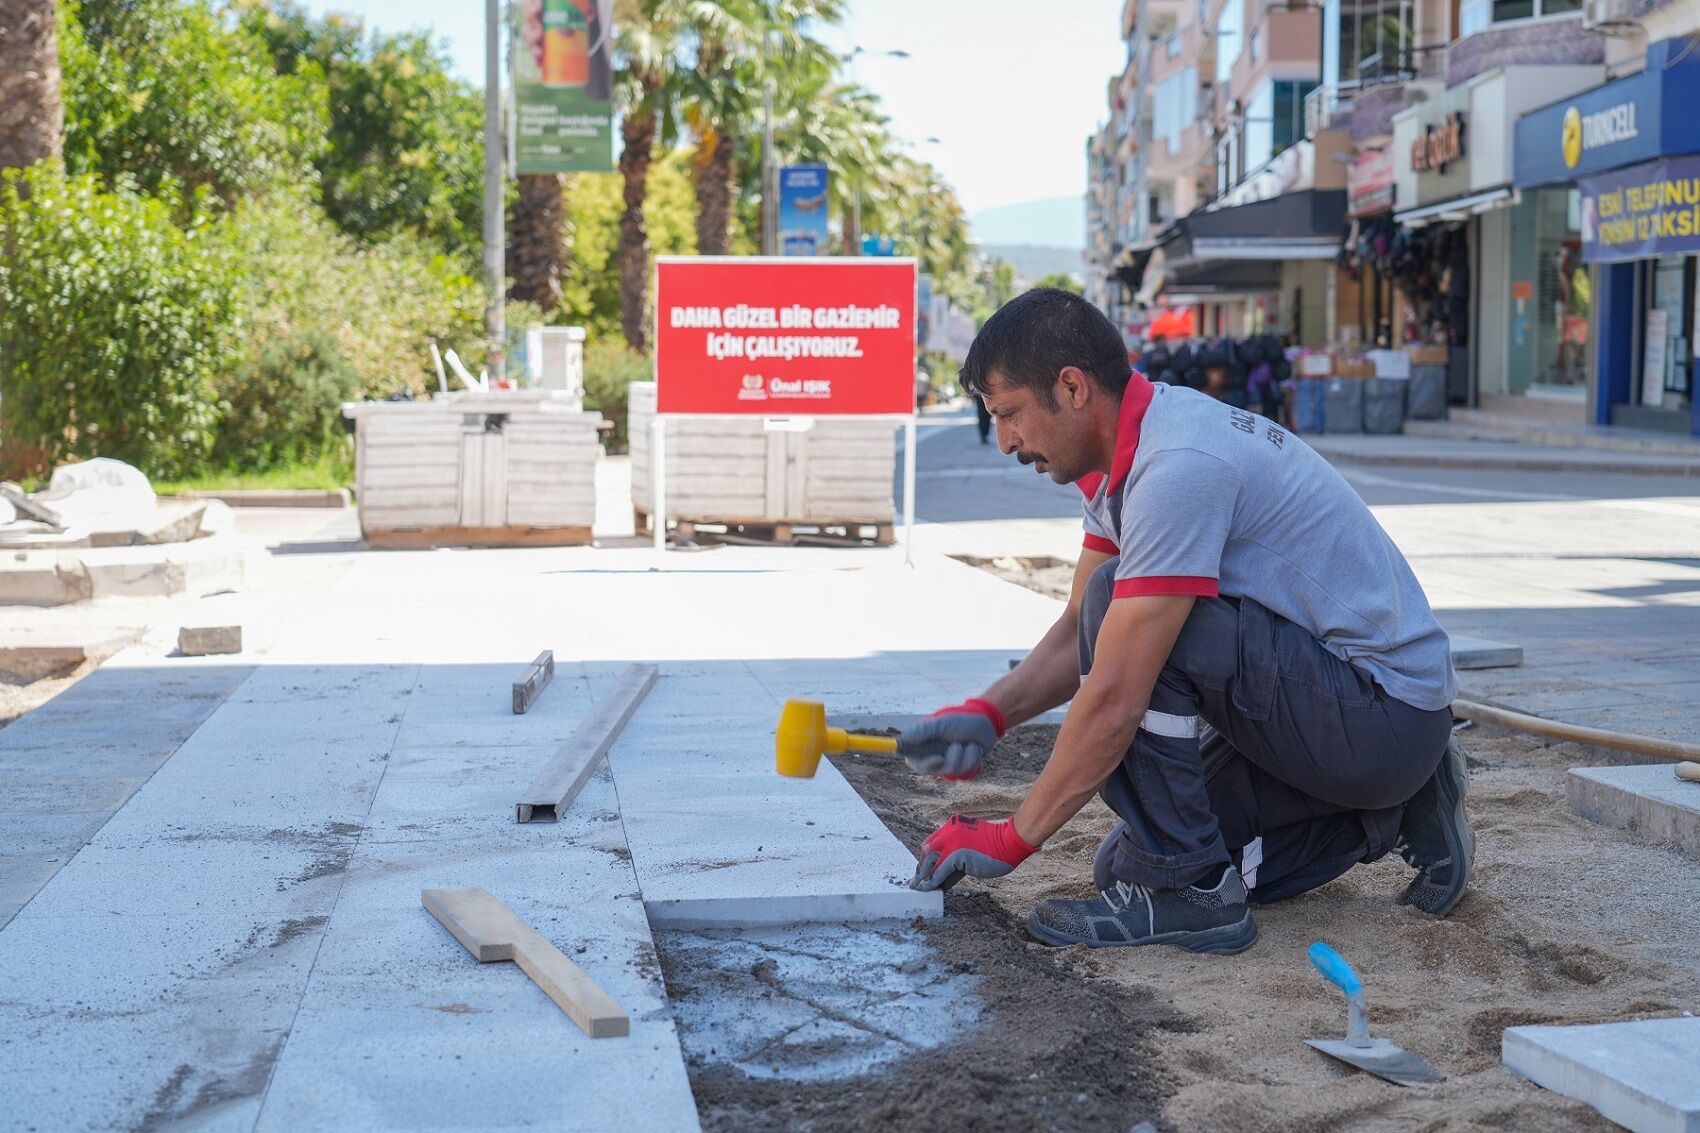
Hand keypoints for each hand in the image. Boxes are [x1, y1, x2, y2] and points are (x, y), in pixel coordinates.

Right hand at [898, 698, 1005, 780]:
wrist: (987, 725)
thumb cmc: (962, 720)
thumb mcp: (943, 723)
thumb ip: (924, 731)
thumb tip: (904, 738)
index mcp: (922, 741)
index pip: (906, 753)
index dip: (909, 757)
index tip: (919, 755)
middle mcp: (930, 753)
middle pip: (925, 769)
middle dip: (938, 762)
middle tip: (943, 755)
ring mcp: (945, 762)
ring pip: (948, 770)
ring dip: (960, 754)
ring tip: (966, 743)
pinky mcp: (960, 768)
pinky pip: (964, 771)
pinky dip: (971, 757)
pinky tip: (974, 748)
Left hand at [911, 814, 1037, 891]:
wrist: (1010, 843)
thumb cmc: (996, 847)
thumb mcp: (971, 849)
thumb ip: (956, 860)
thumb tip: (941, 878)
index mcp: (952, 825)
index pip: (933, 842)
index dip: (926, 858)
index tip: (923, 870)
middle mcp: (949, 831)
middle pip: (928, 850)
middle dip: (921, 867)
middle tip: (918, 881)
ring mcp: (952, 841)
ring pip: (931, 860)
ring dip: (923, 876)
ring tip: (920, 888)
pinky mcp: (957, 854)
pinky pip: (940, 870)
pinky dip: (933, 880)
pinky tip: (930, 888)